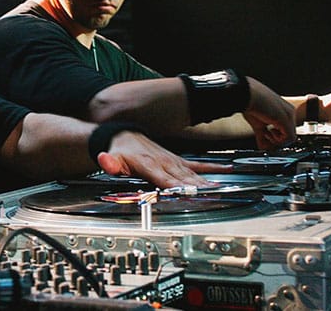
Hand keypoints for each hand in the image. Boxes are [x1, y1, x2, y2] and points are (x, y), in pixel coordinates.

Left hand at [95, 131, 231, 187]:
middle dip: (197, 187)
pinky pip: (197, 164)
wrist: (125, 136)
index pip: (165, 179)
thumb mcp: (112, 159)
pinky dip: (212, 167)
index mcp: (149, 165)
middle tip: (212, 195)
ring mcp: (173, 161)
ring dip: (207, 181)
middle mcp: (164, 163)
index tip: (188, 193)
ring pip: (193, 173)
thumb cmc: (121, 151)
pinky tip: (225, 170)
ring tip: (221, 189)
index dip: (176, 186)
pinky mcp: (178, 160)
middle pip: (183, 178)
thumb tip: (105, 160)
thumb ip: (110, 163)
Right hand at [243, 77, 296, 148]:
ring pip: (291, 138)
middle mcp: (289, 112)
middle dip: (276, 141)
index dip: (276, 138)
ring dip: (277, 141)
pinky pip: (289, 138)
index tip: (265, 137)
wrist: (246, 94)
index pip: (286, 130)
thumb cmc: (250, 104)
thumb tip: (262, 148)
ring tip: (266, 133)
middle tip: (265, 137)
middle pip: (289, 135)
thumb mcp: (258, 124)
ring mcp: (289, 116)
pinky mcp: (286, 120)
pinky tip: (268, 132)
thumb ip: (262, 136)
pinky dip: (278, 140)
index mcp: (284, 111)